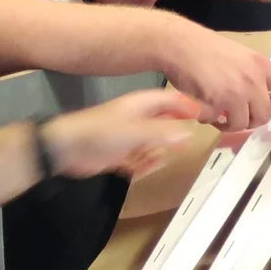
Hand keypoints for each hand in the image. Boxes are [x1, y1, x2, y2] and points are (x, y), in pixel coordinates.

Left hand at [40, 90, 206, 179]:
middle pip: (164, 123)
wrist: (66, 149)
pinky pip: (139, 160)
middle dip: (173, 134)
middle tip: (186, 143)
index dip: (188, 106)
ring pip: (153, 144)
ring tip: (155, 159)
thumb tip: (188, 134)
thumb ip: (163, 133)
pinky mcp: (119, 154)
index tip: (204, 115)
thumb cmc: (98, 133)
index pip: (171, 100)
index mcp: (140, 106)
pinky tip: (140, 169)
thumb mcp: (135, 132)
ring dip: (156, 154)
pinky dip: (142, 165)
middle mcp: (136, 119)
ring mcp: (128, 136)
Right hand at [160, 23, 270, 131]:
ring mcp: (239, 90)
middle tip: (231, 112)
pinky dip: (209, 120)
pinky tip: (200, 105)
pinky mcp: (222, 101)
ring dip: (228, 122)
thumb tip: (255, 103)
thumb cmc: (203, 50)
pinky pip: (221, 124)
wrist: (179, 44)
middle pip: (265, 115)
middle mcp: (255, 78)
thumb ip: (251, 78)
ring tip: (213, 108)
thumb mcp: (237, 58)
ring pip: (243, 123)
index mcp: (261, 65)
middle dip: (248, 119)